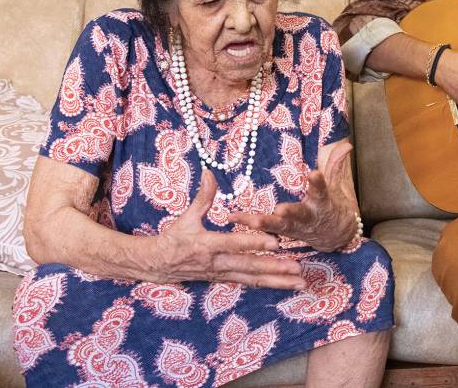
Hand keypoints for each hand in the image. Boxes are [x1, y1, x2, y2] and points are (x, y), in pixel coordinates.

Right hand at [154, 170, 304, 288]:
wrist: (157, 265)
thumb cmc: (173, 238)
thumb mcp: (186, 217)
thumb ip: (203, 197)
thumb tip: (209, 172)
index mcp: (207, 245)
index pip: (234, 244)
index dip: (254, 243)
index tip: (275, 242)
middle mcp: (217, 263)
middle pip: (249, 267)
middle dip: (275, 268)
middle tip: (297, 268)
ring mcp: (222, 274)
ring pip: (253, 279)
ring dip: (277, 281)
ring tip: (300, 282)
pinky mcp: (224, 280)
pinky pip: (249, 283)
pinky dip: (268, 285)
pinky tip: (286, 285)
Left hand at [229, 143, 356, 251]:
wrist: (334, 237)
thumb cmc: (332, 206)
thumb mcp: (338, 187)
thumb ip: (336, 166)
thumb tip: (346, 145)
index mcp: (321, 204)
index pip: (321, 191)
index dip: (317, 183)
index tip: (313, 173)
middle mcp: (307, 217)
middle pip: (298, 216)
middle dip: (289, 214)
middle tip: (280, 210)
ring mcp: (294, 228)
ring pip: (278, 227)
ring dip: (264, 224)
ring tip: (251, 220)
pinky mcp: (282, 233)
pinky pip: (264, 229)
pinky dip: (248, 224)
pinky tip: (231, 217)